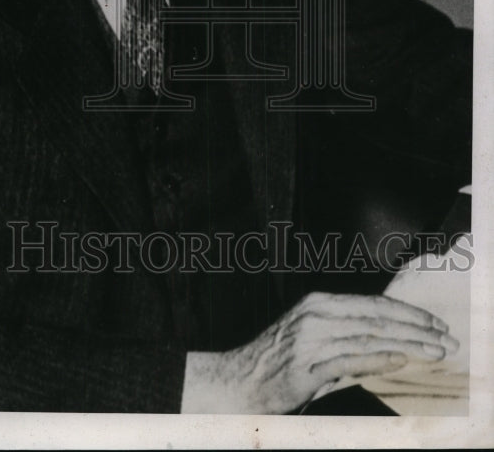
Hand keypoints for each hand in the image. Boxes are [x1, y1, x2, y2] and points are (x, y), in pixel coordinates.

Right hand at [181, 291, 458, 413]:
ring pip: (367, 338)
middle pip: (375, 319)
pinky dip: (377, 359)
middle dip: (415, 328)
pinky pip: (348, 361)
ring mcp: (309, 341)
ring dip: (406, 345)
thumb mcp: (312, 337)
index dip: (407, 312)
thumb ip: (347, 336)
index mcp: (318, 303)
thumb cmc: (278, 361)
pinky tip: (399, 360)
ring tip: (433, 351)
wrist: (239, 379)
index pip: (372, 304)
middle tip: (444, 338)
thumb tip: (389, 342)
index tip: (433, 322)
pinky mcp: (305, 368)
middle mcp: (315, 316)